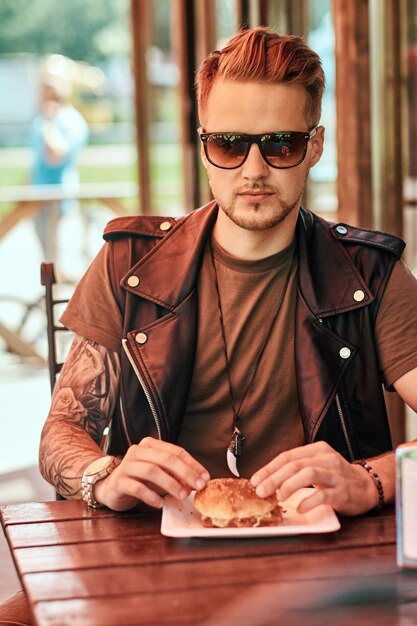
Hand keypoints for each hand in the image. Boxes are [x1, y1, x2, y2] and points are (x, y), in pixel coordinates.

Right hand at [95, 437, 209, 511]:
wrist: (110, 488)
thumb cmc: (140, 480)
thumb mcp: (160, 474)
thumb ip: (176, 475)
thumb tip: (197, 482)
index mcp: (150, 445)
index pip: (176, 451)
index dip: (193, 464)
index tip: (205, 478)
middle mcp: (137, 451)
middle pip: (166, 459)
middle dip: (185, 473)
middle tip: (198, 487)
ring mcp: (126, 465)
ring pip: (152, 471)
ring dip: (170, 484)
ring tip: (182, 496)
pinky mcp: (118, 481)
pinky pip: (137, 487)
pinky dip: (151, 496)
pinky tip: (160, 504)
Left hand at [250, 441, 378, 515]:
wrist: (368, 486)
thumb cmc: (336, 478)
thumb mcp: (317, 466)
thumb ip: (297, 470)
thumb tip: (267, 481)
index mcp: (316, 450)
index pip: (287, 455)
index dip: (269, 468)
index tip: (254, 480)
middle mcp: (326, 458)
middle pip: (295, 464)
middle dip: (274, 477)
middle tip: (260, 491)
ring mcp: (336, 474)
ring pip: (309, 474)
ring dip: (290, 485)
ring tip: (279, 497)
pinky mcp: (343, 491)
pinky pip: (324, 494)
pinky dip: (309, 501)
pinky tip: (300, 508)